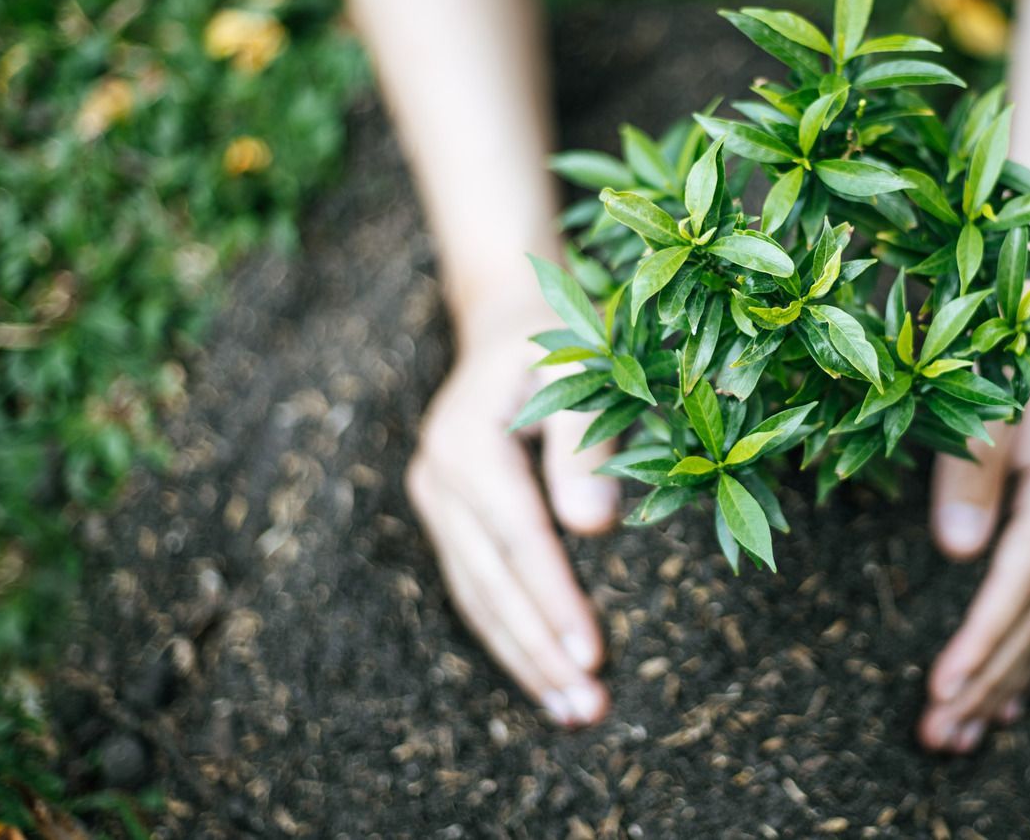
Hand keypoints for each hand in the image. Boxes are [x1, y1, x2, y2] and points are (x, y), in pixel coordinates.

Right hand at [405, 307, 620, 726]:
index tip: (593, 656)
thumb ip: (586, 443)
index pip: (518, 539)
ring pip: (476, 596)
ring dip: (523, 659)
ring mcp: (436, 500)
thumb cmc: (561, 339)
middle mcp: (439, 477)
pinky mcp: (448, 516)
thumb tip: (593, 528)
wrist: (508, 317)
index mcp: (467, 441)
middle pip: (490, 582)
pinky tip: (543, 676)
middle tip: (588, 709)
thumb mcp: (583, 369)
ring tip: (572, 713)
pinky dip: (508, 634)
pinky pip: (476, 587)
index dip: (555, 601)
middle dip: (539, 651)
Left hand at [917, 349, 1029, 752]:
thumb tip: (958, 552)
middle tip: (937, 737)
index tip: (941, 690)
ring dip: (1001, 687)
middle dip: (983, 684)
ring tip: (957, 739)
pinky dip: (1024, 664)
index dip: (979, 643)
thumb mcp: (980, 410)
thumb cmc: (999, 371)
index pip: (1017, 589)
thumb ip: (970, 476)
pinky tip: (1005, 708)